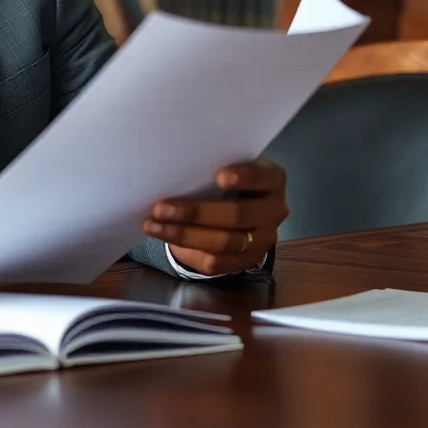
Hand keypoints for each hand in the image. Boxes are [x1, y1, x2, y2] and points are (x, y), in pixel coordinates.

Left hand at [141, 158, 287, 274]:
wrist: (233, 208)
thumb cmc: (223, 177)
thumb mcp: (223, 165)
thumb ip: (210, 165)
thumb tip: (173, 165)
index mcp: (273, 180)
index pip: (265, 177)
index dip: (245, 177)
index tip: (219, 176)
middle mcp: (274, 211)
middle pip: (237, 214)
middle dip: (195, 212)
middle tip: (160, 207)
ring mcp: (263, 239)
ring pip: (224, 242)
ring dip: (184, 234)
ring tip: (152, 225)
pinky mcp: (247, 260)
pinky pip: (218, 262)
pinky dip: (187, 249)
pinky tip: (164, 237)